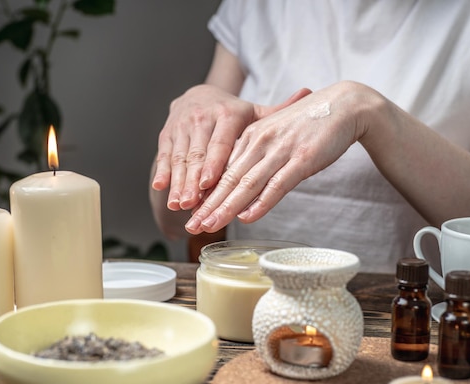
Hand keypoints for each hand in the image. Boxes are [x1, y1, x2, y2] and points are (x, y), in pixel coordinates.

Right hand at [152, 84, 310, 211]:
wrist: (198, 95)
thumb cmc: (232, 113)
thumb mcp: (254, 112)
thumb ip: (279, 110)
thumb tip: (309, 92)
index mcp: (226, 115)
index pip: (220, 143)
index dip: (213, 164)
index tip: (209, 184)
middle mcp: (201, 118)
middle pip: (197, 154)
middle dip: (192, 181)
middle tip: (192, 204)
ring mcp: (181, 126)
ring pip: (179, 157)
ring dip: (177, 182)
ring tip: (179, 204)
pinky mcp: (166, 134)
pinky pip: (163, 155)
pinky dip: (162, 172)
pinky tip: (160, 188)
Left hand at [184, 82, 370, 233]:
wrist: (343, 105)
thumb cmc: (309, 123)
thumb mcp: (276, 135)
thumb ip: (258, 155)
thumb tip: (243, 183)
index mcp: (252, 136)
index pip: (222, 169)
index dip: (206, 193)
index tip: (193, 212)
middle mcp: (260, 142)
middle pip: (228, 179)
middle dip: (208, 205)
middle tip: (191, 225)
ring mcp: (280, 151)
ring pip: (247, 183)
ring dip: (226, 208)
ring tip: (209, 226)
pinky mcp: (302, 159)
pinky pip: (277, 184)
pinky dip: (261, 203)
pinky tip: (247, 217)